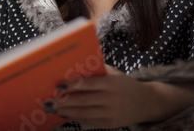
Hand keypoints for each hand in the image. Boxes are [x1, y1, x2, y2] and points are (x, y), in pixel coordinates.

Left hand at [45, 65, 193, 128]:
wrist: (146, 102)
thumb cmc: (123, 83)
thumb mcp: (113, 74)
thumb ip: (95, 72)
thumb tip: (71, 69)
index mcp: (112, 83)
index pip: (89, 84)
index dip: (72, 85)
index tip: (57, 85)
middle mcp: (112, 99)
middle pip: (82, 101)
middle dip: (63, 101)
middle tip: (47, 100)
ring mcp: (111, 113)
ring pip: (83, 113)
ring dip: (65, 111)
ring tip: (51, 108)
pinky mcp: (110, 124)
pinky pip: (88, 121)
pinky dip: (74, 117)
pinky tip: (64, 113)